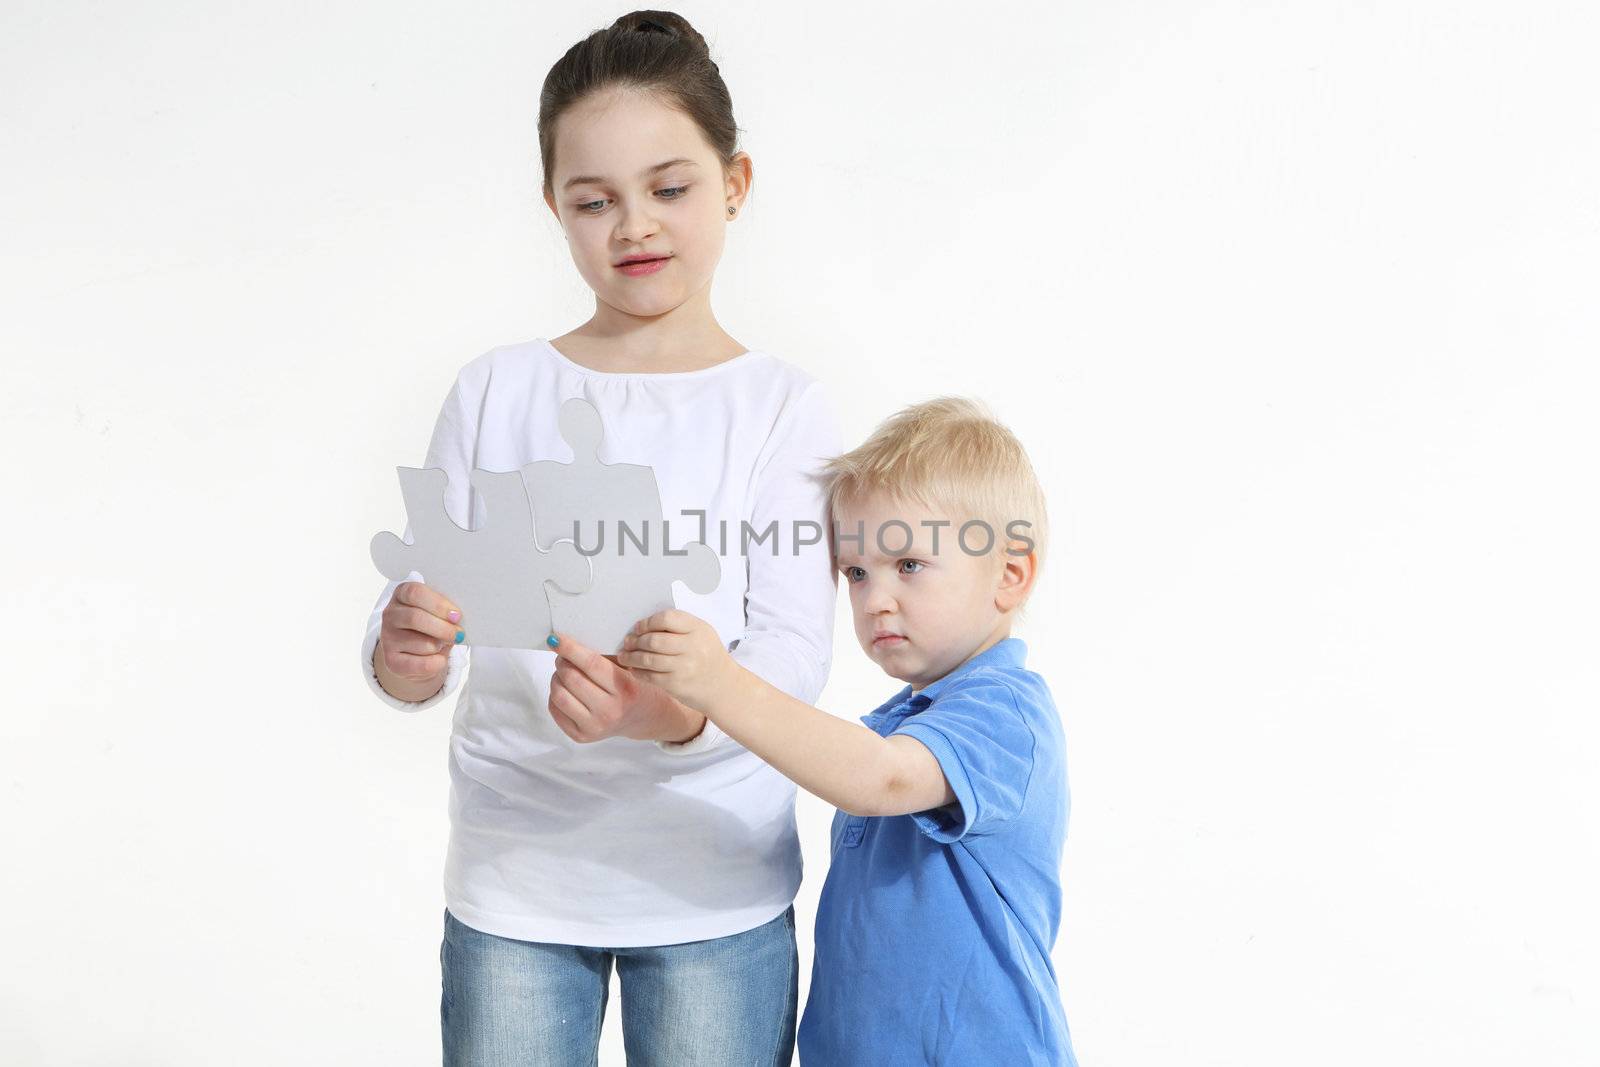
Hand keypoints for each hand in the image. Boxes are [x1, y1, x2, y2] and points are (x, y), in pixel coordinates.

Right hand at [376, 581, 462, 683]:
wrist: (416, 652)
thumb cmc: (431, 626)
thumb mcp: (437, 612)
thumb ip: (445, 611)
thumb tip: (458, 618)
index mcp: (402, 594)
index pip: (415, 593)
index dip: (439, 604)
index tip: (456, 615)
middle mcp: (390, 614)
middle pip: (415, 617)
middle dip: (443, 628)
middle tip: (459, 634)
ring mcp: (388, 638)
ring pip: (422, 643)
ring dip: (440, 646)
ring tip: (442, 644)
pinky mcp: (391, 661)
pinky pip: (421, 664)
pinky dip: (437, 663)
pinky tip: (439, 659)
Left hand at [547, 631, 700, 743]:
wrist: (644, 718)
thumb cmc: (635, 687)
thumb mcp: (627, 668)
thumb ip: (601, 657)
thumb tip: (567, 644)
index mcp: (624, 689)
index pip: (591, 664)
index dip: (570, 649)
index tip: (556, 638)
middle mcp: (609, 711)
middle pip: (571, 679)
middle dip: (562, 662)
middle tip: (564, 657)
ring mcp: (594, 727)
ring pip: (558, 695)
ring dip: (556, 678)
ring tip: (565, 673)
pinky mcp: (581, 736)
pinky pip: (555, 710)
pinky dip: (555, 694)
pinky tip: (566, 690)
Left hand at [615, 609, 737, 713]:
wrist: (723, 686)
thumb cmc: (707, 656)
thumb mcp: (701, 634)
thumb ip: (678, 627)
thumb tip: (642, 626)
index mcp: (698, 629)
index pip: (667, 618)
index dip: (648, 622)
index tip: (638, 628)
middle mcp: (693, 647)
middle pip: (654, 640)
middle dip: (635, 641)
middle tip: (627, 642)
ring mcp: (685, 667)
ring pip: (648, 659)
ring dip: (631, 657)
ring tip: (624, 655)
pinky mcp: (677, 685)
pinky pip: (650, 676)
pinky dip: (638, 671)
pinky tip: (634, 668)